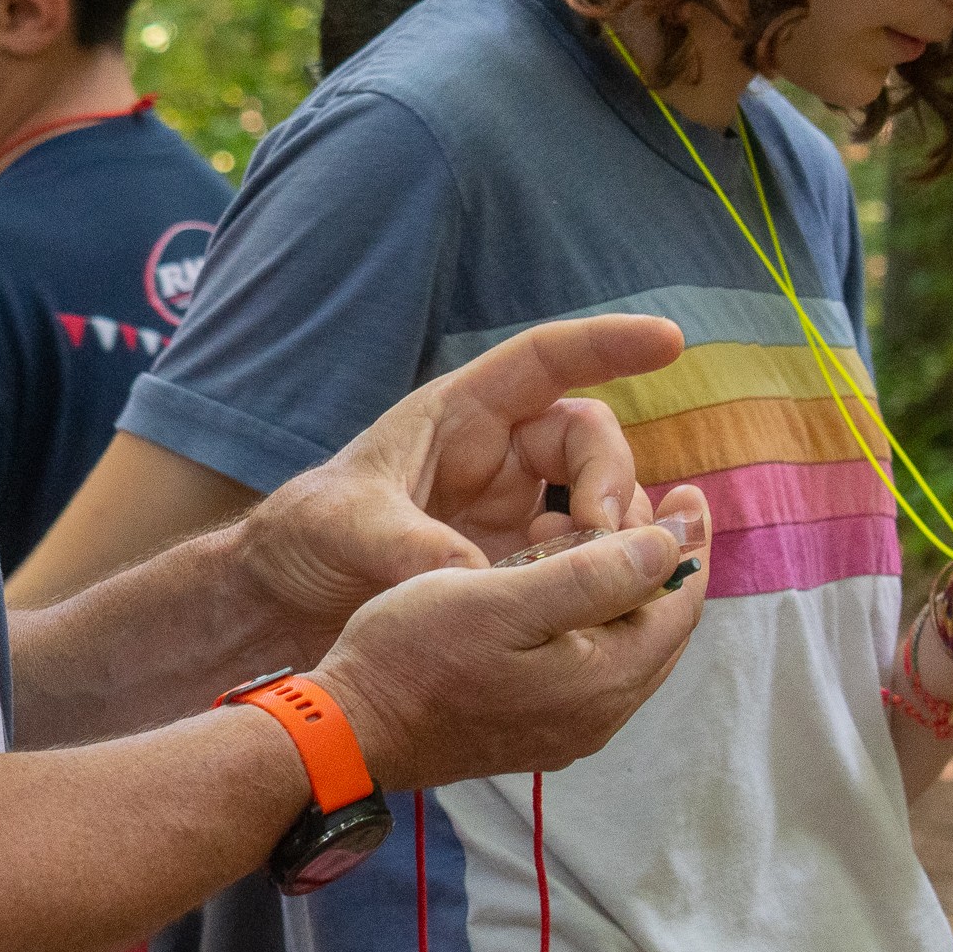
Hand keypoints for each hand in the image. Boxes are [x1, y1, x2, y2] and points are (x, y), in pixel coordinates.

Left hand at [240, 315, 686, 646]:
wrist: (283, 602)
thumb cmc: (305, 537)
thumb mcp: (345, 528)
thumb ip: (406, 548)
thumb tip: (472, 578)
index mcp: (460, 416)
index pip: (547, 361)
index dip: (608, 344)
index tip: (669, 341)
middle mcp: (496, 454)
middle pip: (589, 443)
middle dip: (612, 482)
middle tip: (604, 537)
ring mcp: (512, 510)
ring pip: (595, 504)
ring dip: (609, 537)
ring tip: (592, 582)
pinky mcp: (516, 564)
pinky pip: (579, 559)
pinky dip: (595, 577)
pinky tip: (582, 610)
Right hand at [315, 490, 710, 790]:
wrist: (351, 730)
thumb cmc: (417, 652)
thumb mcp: (504, 598)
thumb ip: (594, 575)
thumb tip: (671, 547)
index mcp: (602, 682)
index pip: (677, 607)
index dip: (688, 546)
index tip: (690, 494)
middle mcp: (596, 715)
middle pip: (657, 629)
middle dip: (660, 564)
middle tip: (651, 503)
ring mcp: (564, 728)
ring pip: (623, 645)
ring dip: (623, 588)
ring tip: (602, 531)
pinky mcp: (531, 727)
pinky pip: (589, 663)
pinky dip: (592, 615)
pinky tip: (560, 583)